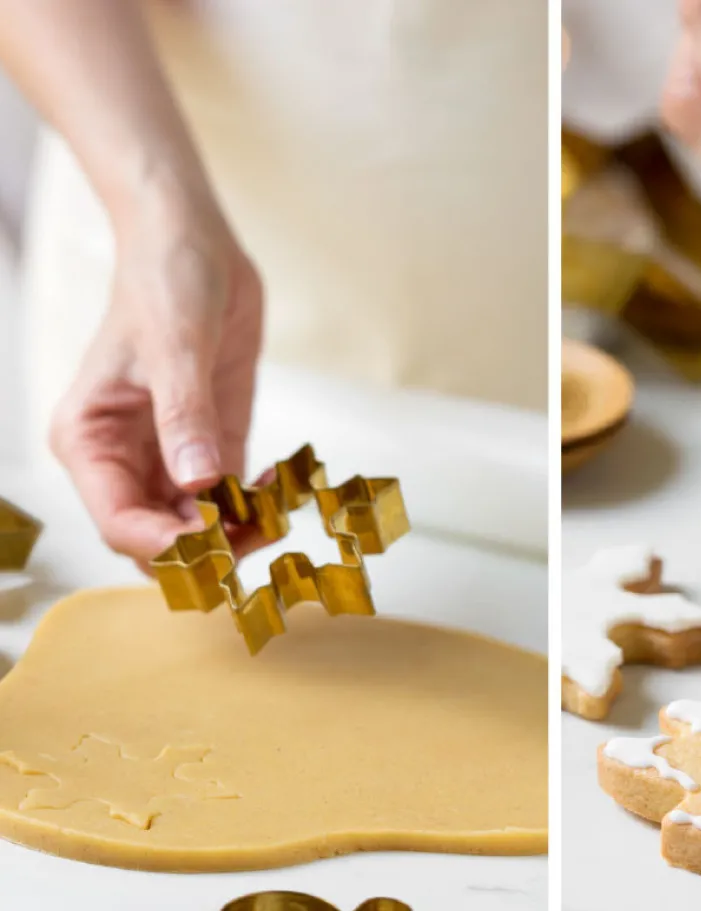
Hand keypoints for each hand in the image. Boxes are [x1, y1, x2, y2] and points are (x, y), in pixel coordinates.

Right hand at [49, 185, 263, 565]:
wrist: (195, 242)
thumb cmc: (165, 280)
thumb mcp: (176, 345)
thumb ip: (186, 416)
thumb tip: (197, 484)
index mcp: (92, 440)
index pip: (118, 522)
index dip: (165, 546)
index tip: (215, 546)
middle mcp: (125, 460)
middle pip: (157, 539)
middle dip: (204, 551)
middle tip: (258, 537)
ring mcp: (171, 458)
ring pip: (197, 529)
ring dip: (237, 535)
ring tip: (277, 514)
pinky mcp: (213, 446)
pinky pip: (231, 499)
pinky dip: (255, 508)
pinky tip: (281, 493)